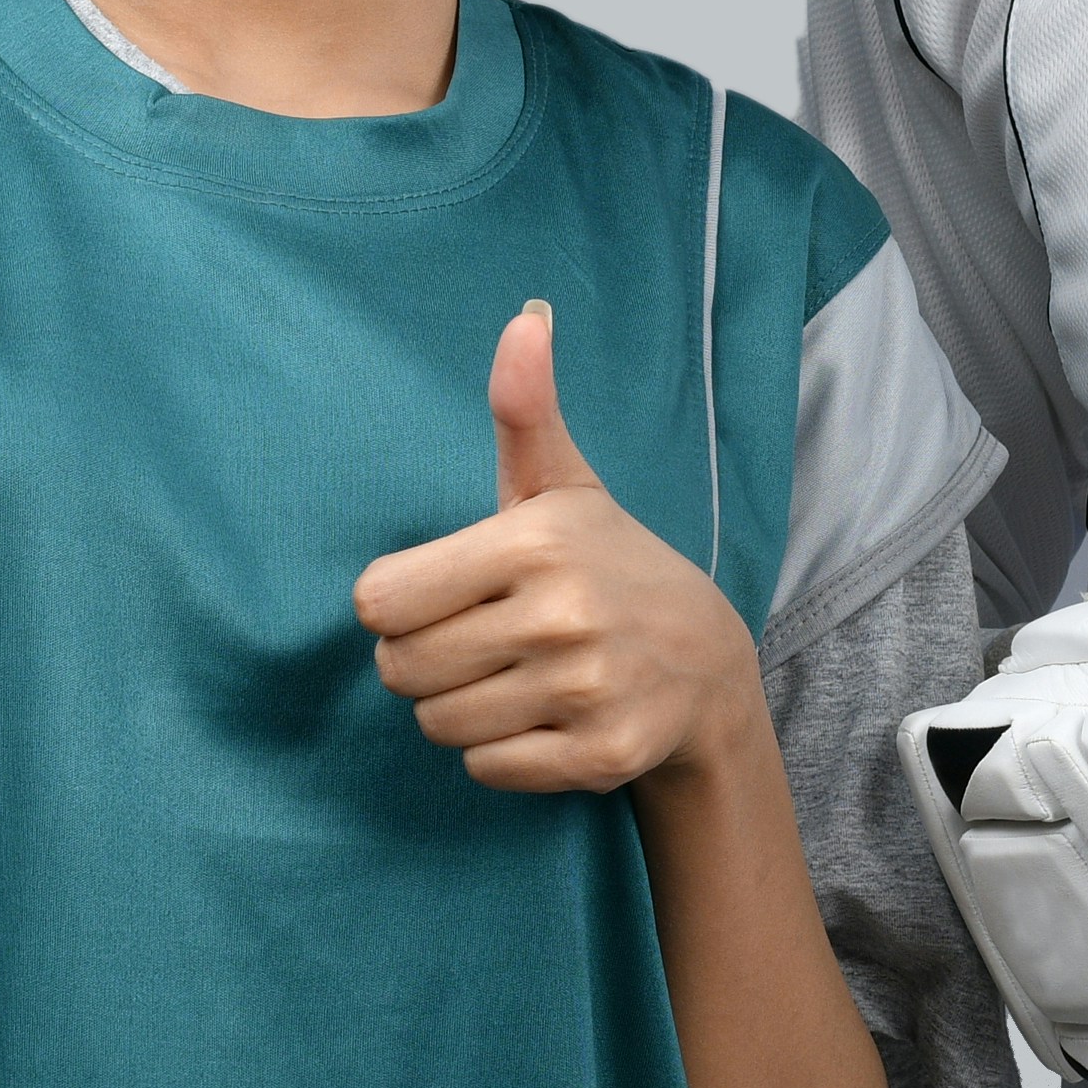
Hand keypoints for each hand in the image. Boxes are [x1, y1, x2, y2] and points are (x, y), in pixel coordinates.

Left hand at [356, 305, 762, 795]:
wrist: (708, 664)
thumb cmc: (610, 565)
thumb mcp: (563, 487)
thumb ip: (525, 411)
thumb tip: (525, 318)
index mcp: (534, 543)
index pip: (378, 601)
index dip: (399, 603)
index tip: (445, 596)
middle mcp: (561, 617)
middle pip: (399, 670)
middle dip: (423, 662)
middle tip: (478, 642)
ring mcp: (585, 692)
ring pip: (438, 725)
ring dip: (461, 709)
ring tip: (513, 679)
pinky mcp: (600, 757)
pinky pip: (487, 769)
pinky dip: (502, 754)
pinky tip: (544, 720)